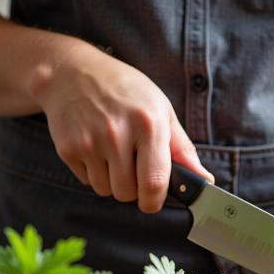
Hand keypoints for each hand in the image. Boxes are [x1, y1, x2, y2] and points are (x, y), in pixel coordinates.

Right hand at [29, 44, 212, 212]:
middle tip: (134, 169)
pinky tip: (96, 149)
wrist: (71, 72)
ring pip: (106, 191)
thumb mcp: (162, 111)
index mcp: (148, 124)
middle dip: (134, 190)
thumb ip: (183, 150)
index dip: (155, 201)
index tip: (153, 201)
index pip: (154, 182)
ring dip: (113, 182)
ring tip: (115, 155)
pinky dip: (94, 173)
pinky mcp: (67, 149)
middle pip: (127, 193)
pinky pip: (87, 181)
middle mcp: (117, 134)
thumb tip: (206, 180)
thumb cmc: (126, 92)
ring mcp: (89, 142)